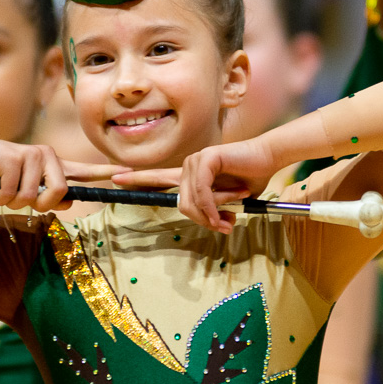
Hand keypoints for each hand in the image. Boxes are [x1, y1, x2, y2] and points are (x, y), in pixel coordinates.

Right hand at [0, 137, 126, 212]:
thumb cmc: (2, 175)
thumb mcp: (28, 188)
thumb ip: (49, 195)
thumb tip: (68, 201)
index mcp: (54, 165)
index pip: (84, 170)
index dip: (105, 173)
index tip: (128, 172)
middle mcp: (47, 156)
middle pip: (58, 193)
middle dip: (39, 204)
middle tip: (22, 198)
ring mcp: (31, 154)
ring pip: (31, 197)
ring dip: (12, 202)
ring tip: (4, 190)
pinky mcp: (13, 158)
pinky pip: (11, 194)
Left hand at [112, 138, 280, 233]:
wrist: (268, 160)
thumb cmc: (250, 179)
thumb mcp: (227, 203)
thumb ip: (213, 211)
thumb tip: (210, 223)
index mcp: (190, 175)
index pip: (158, 176)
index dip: (136, 178)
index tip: (115, 178)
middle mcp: (188, 166)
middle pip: (181, 204)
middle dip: (202, 220)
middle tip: (223, 225)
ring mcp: (196, 160)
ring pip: (191, 200)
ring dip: (213, 214)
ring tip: (230, 215)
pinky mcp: (206, 158)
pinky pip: (201, 191)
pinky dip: (212, 205)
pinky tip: (223, 210)